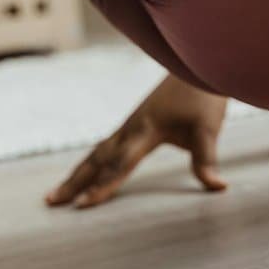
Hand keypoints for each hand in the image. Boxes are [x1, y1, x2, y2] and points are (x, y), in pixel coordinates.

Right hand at [45, 74, 228, 208]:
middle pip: (97, 159)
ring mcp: (129, 125)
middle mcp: (130, 128)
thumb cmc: (203, 96)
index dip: (104, 185)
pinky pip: (105, 147)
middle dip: (75, 182)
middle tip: (51, 201)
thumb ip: (206, 159)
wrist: (197, 63)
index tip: (84, 205)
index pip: (120, 164)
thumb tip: (217, 186)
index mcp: (145, 130)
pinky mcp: (133, 124)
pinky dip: (91, 163)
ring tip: (56, 193)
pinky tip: (85, 171)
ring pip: (97, 153)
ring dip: (77, 173)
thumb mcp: (208, 128)